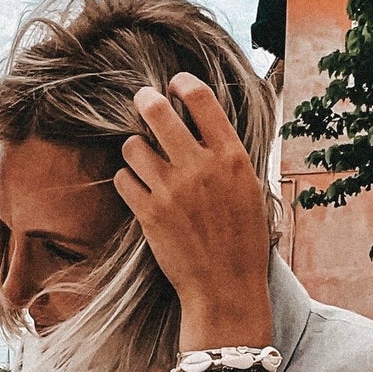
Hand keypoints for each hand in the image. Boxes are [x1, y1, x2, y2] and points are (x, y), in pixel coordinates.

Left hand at [114, 73, 274, 348]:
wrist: (225, 287)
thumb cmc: (242, 240)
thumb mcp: (249, 188)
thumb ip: (226, 154)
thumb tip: (204, 119)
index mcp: (231, 156)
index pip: (200, 98)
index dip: (182, 84)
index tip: (174, 84)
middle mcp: (200, 167)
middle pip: (157, 111)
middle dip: (145, 101)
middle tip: (143, 101)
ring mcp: (172, 190)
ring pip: (133, 145)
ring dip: (135, 149)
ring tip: (144, 159)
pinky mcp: (149, 214)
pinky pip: (123, 179)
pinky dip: (127, 181)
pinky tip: (138, 189)